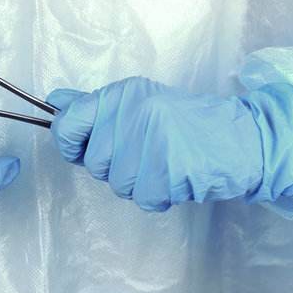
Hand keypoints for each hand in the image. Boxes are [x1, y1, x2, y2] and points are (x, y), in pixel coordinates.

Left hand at [46, 77, 292, 211]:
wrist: (238, 138)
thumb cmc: (182, 122)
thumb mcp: (136, 103)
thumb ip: (92, 105)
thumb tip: (54, 100)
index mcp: (120, 94)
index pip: (67, 123)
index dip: (67, 143)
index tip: (79, 150)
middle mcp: (132, 112)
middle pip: (94, 163)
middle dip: (115, 167)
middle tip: (144, 154)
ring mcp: (150, 139)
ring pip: (117, 184)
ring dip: (138, 183)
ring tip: (163, 164)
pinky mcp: (167, 167)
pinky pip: (143, 198)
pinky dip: (158, 196)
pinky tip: (175, 178)